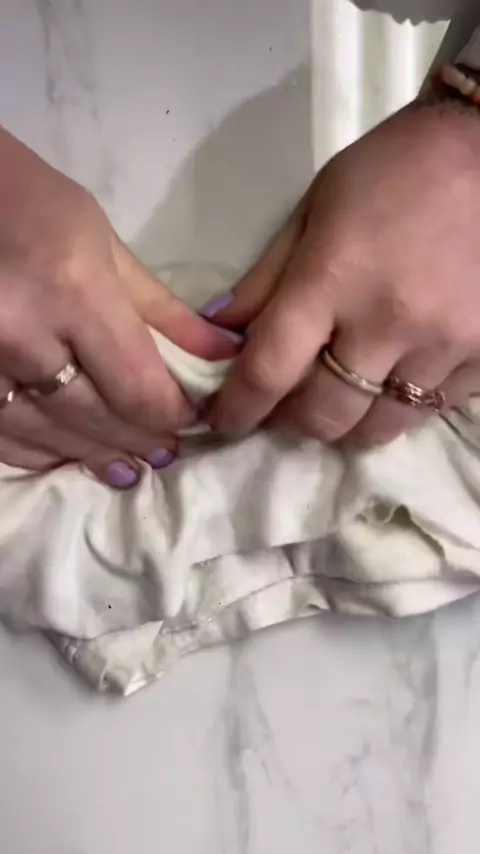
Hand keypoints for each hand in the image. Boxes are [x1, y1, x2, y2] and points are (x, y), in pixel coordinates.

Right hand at [0, 129, 235, 485]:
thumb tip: (220, 356)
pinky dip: (42, 453)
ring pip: (50, 438)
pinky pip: (5, 439)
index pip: (138, 387)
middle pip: (97, 419)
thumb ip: (162, 310)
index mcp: (71, 291)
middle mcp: (21, 336)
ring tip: (127, 465)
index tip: (190, 416)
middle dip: (139, 439)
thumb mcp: (103, 244)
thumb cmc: (29, 204)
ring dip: (94, 455)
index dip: (172, 414)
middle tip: (164, 450)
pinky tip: (68, 456)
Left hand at [207, 102, 479, 445]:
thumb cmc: (394, 171)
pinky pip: (431, 409)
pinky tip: (399, 369)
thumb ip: (265, 279)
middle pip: (324, 416)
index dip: (238, 409)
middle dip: (296, 419)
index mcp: (333, 277)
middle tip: (292, 398)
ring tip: (348, 387)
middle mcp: (388, 322)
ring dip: (352, 419)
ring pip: (380, 427)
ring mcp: (444, 345)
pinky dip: (403, 402)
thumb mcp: (314, 210)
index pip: (268, 371)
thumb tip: (220, 335)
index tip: (227, 421)